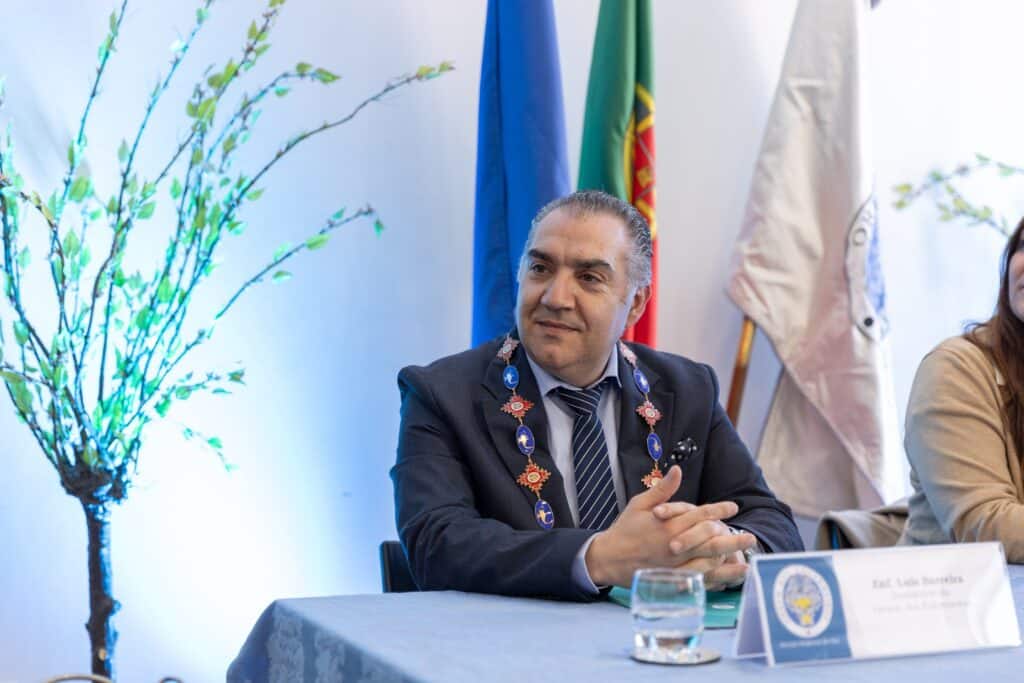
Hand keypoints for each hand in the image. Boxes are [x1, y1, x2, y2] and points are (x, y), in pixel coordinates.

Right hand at [584, 466, 755, 586]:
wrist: (609, 558)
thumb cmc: (625, 529)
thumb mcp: (639, 504)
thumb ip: (662, 489)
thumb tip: (677, 469)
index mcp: (666, 525)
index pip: (699, 515)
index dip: (719, 510)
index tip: (733, 507)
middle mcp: (673, 546)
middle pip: (709, 541)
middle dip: (732, 539)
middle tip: (750, 537)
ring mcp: (673, 566)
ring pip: (707, 563)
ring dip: (729, 561)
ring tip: (748, 561)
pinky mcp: (671, 580)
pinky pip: (698, 581)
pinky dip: (716, 580)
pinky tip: (729, 578)